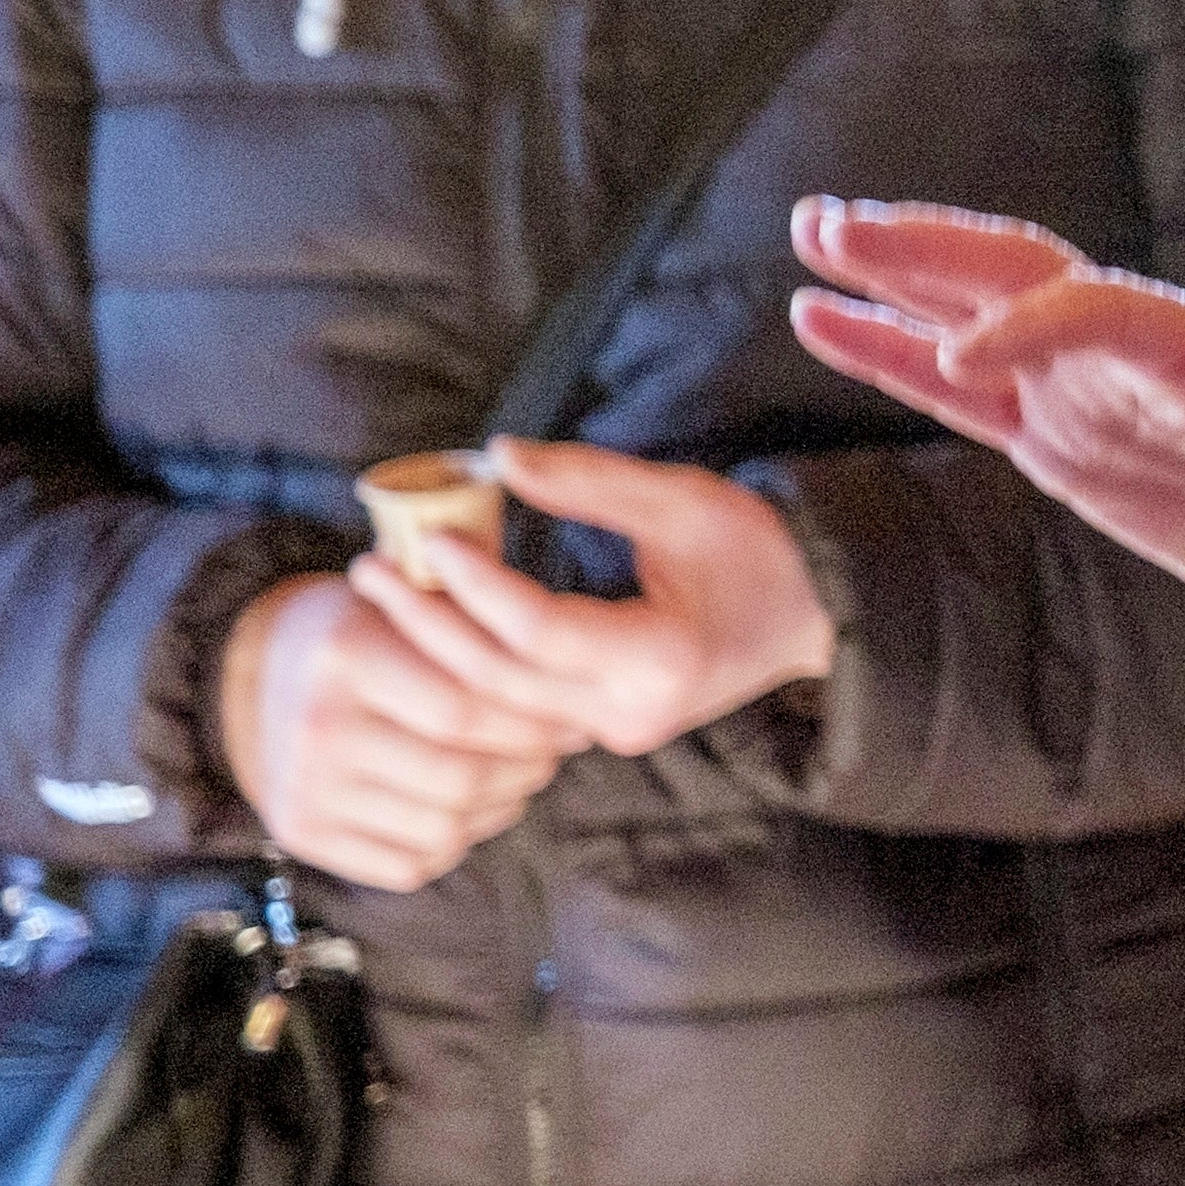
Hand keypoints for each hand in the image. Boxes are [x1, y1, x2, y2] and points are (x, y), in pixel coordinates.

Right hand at [213, 570, 571, 892]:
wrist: (269, 670)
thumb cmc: (374, 632)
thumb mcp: (418, 607)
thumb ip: (487, 637)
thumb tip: (594, 694)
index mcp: (346, 656)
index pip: (466, 712)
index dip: (534, 726)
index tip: (572, 722)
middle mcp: (315, 726)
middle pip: (460, 778)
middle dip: (526, 773)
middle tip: (554, 757)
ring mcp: (301, 785)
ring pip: (441, 829)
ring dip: (498, 811)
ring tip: (516, 781)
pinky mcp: (300, 830)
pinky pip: (407, 864)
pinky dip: (454, 845)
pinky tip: (467, 811)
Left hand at [338, 441, 831, 762]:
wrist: (813, 618)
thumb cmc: (758, 553)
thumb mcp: (683, 498)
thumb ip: (588, 479)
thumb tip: (498, 456)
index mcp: (662, 659)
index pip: (537, 629)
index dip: (475, 584)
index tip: (429, 537)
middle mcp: (633, 710)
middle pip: (498, 679)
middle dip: (427, 624)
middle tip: (370, 570)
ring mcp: (615, 730)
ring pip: (496, 706)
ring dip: (434, 651)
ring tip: (386, 596)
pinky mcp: (602, 728)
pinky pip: (515, 709)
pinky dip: (467, 668)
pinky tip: (431, 627)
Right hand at [782, 198, 1184, 685]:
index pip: (1106, 309)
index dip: (1035, 325)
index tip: (965, 360)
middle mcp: (1142, 347)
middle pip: (1024, 276)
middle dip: (933, 250)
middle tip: (832, 225)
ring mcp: (1092, 386)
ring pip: (976, 313)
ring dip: (895, 274)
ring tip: (810, 233)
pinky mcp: (1061, 435)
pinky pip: (960, 387)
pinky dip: (892, 353)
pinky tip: (820, 319)